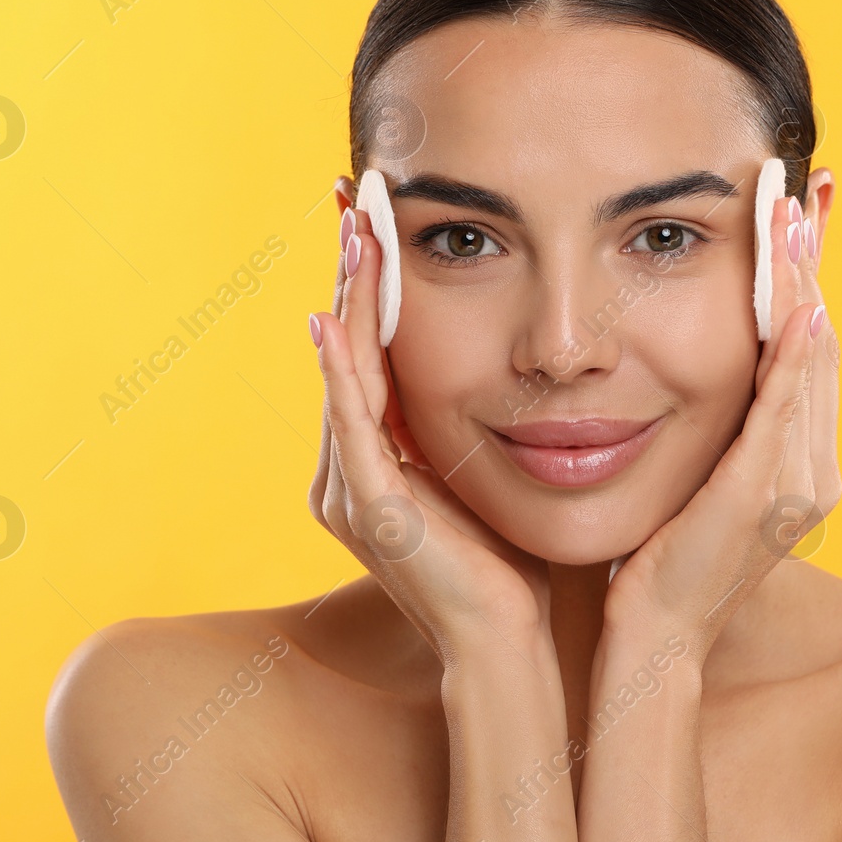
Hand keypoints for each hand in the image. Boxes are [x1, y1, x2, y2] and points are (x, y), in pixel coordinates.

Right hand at [306, 208, 554, 663]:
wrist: (505, 641)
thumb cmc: (509, 561)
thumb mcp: (485, 473)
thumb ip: (471, 425)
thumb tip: (506, 363)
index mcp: (375, 460)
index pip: (369, 352)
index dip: (371, 285)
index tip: (378, 218)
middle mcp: (348, 469)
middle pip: (347, 350)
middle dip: (352, 274)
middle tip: (355, 199)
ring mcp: (351, 489)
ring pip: (344, 374)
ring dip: (349, 301)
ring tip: (354, 234)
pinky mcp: (367, 508)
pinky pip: (350, 425)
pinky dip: (340, 371)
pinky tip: (332, 319)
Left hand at [603, 185, 841, 655]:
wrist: (655, 635)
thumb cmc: (665, 557)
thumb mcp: (702, 478)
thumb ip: (722, 427)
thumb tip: (706, 364)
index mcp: (799, 462)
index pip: (812, 349)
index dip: (808, 278)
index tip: (799, 214)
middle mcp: (813, 470)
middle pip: (822, 342)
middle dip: (811, 263)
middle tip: (804, 189)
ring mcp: (795, 485)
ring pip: (811, 364)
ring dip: (803, 286)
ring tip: (793, 217)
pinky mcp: (762, 497)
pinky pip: (784, 414)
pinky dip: (796, 358)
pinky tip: (799, 308)